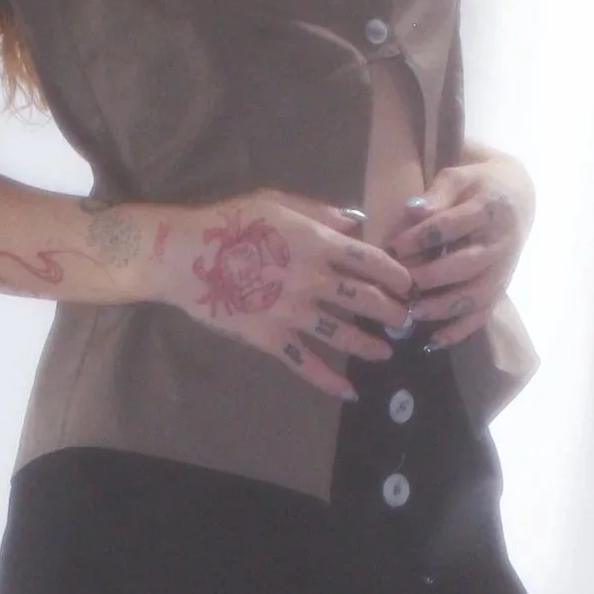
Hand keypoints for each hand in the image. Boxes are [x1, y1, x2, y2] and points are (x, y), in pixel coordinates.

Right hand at [151, 189, 415, 399]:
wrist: (185, 256)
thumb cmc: (229, 222)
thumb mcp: (276, 202)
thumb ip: (319, 211)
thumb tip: (356, 220)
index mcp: (318, 243)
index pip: (371, 260)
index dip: (396, 273)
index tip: (408, 283)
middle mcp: (314, 280)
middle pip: (366, 299)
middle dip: (392, 311)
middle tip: (405, 318)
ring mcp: (294, 313)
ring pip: (344, 334)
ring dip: (370, 345)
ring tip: (386, 351)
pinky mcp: (272, 338)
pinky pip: (306, 364)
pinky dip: (329, 381)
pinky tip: (349, 392)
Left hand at [386, 153, 532, 346]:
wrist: (517, 195)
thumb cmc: (478, 185)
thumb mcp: (459, 177)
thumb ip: (438, 193)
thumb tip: (415, 211)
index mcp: (488, 209)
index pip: (452, 226)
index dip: (421, 239)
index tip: (393, 248)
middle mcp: (500, 242)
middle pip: (467, 264)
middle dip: (430, 277)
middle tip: (399, 285)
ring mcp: (503, 268)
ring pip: (477, 295)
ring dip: (444, 308)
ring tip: (413, 313)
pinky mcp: (501, 287)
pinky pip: (484, 313)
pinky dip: (460, 330)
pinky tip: (434, 341)